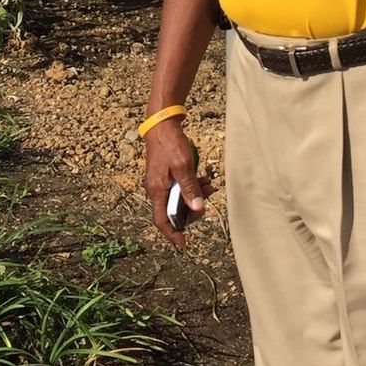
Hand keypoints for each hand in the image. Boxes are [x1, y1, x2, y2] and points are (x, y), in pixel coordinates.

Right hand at [143, 120, 212, 247]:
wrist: (162, 123)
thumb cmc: (170, 143)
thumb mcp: (182, 165)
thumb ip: (189, 187)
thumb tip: (196, 208)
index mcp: (156, 190)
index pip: (161, 220)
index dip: (172, 233)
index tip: (183, 243)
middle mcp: (156, 188)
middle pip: (173, 210)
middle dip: (191, 210)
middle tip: (206, 202)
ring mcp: (160, 181)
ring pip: (178, 198)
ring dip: (194, 196)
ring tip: (209, 187)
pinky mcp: (166, 173)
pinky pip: (179, 187)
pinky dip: (191, 186)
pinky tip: (204, 179)